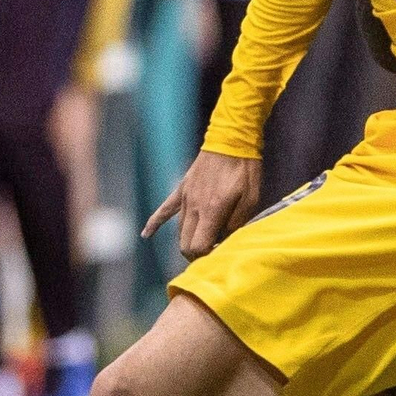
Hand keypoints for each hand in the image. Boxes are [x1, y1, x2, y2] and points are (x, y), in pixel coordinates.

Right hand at [142, 149, 261, 259]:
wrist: (231, 139)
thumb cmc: (245, 169)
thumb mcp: (251, 199)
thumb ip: (236, 223)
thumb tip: (225, 239)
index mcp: (211, 211)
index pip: (198, 247)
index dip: (207, 256)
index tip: (220, 252)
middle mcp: (193, 207)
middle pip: (185, 244)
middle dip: (196, 254)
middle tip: (212, 252)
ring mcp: (185, 198)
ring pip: (179, 230)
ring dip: (187, 241)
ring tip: (200, 245)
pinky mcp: (182, 189)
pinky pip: (164, 209)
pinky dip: (154, 223)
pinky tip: (145, 235)